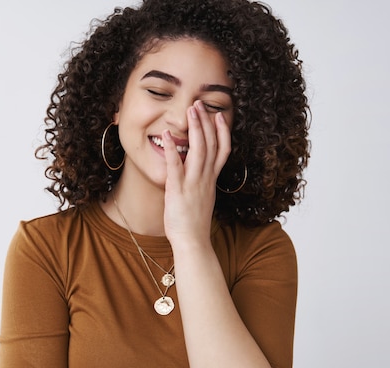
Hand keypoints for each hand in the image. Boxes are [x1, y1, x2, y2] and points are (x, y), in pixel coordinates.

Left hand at [163, 101, 230, 245]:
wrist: (193, 241)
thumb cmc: (194, 223)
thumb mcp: (202, 199)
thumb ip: (201, 184)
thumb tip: (198, 175)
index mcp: (211, 180)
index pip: (223, 150)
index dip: (222, 131)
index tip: (220, 115)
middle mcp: (205, 178)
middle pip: (211, 144)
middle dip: (207, 122)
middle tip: (201, 104)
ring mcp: (193, 183)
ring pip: (199, 150)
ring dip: (195, 128)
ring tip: (191, 110)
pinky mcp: (178, 189)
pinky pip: (176, 165)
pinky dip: (173, 149)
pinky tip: (167, 135)